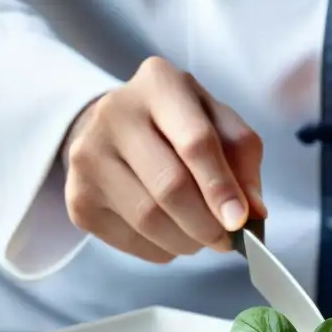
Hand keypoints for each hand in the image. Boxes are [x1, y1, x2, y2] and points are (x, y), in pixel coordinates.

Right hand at [62, 56, 265, 261]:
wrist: (112, 129)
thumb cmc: (176, 125)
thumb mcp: (217, 122)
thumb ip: (242, 160)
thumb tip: (253, 212)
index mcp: (159, 83)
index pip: (195, 143)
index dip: (221, 188)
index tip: (240, 222)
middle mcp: (115, 113)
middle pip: (170, 187)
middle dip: (206, 224)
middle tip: (226, 241)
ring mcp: (88, 157)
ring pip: (148, 219)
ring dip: (186, 241)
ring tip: (200, 237)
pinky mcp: (77, 199)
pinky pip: (130, 240)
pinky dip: (161, 249)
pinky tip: (169, 236)